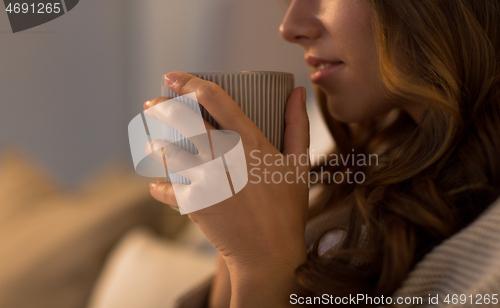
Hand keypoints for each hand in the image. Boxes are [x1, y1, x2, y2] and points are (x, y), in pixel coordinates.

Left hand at [145, 72, 309, 305]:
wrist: (268, 254)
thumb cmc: (288, 209)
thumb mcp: (298, 164)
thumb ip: (297, 125)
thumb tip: (298, 91)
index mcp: (247, 141)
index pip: (213, 99)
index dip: (190, 82)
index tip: (174, 76)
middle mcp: (221, 155)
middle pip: (181, 120)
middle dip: (161, 107)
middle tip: (151, 104)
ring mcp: (203, 179)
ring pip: (167, 152)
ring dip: (155, 144)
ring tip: (150, 140)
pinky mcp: (192, 203)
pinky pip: (167, 190)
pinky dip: (160, 188)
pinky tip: (156, 186)